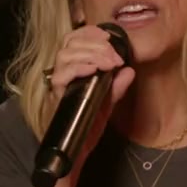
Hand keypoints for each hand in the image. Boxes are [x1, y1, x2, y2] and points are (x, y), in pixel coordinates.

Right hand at [45, 24, 134, 177]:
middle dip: (95, 43)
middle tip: (114, 56)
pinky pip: (61, 75)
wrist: (75, 154)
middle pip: (70, 43)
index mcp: (72, 70)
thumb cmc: (86, 129)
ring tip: (109, 63)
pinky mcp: (56, 97)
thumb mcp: (106, 105)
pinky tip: (94, 69)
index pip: (74, 40)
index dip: (90, 33)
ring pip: (65, 55)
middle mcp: (62, 74)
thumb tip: (129, 71)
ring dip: (90, 53)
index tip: (108, 36)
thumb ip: (116, 88)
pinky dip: (78, 67)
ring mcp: (57, 85)